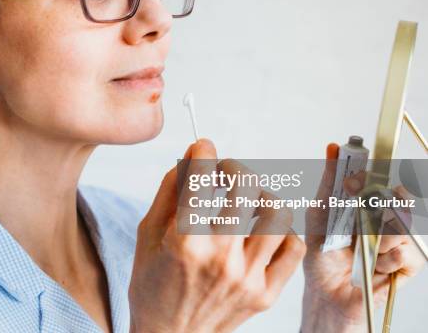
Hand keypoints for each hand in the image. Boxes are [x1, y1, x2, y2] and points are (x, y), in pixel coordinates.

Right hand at [128, 139, 305, 332]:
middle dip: (232, 167)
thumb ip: (169, 192)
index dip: (202, 151)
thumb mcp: (147, 235)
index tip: (203, 148)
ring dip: (260, 194)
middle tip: (222, 171)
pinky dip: (282, 229)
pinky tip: (263, 227)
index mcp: (184, 243)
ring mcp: (247, 278)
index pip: (200, 177)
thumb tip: (190, 158)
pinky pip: (293, 248)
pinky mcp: (265, 294)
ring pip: (276, 213)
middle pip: (245, 187)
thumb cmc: (153, 289)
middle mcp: (220, 259)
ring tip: (246, 198)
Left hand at [301, 144, 425, 332]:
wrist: (327, 294)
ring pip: (403, 225)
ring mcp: (397, 240)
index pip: (382, 178)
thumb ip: (330, 183)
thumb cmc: (320, 255)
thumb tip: (333, 147)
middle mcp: (384, 218)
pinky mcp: (407, 264)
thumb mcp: (319, 215)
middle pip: (400, 197)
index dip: (375, 174)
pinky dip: (387, 260)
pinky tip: (374, 267)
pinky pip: (408, 253)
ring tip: (362, 249)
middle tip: (362, 216)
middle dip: (379, 206)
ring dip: (379, 238)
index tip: (359, 177)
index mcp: (365, 204)